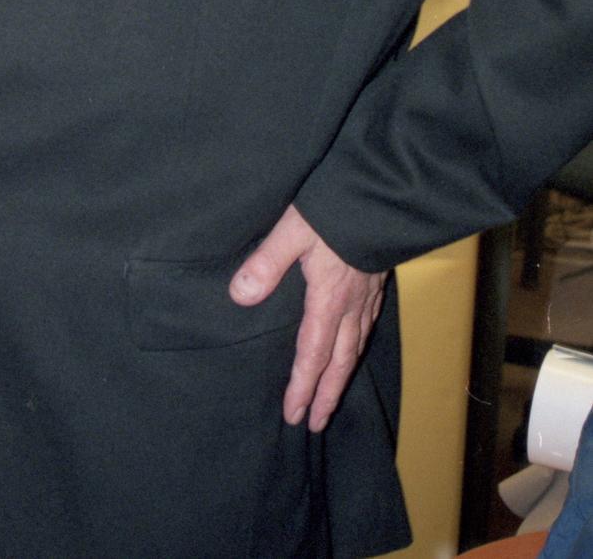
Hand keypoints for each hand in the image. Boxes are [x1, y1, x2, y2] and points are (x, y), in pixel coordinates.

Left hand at [229, 203, 385, 431]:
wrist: (379, 195)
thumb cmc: (333, 210)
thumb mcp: (292, 230)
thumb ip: (266, 263)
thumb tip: (239, 296)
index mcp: (328, 299)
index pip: (313, 354)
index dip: (302, 386)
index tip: (294, 415)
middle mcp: (351, 305)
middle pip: (340, 361)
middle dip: (327, 395)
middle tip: (316, 423)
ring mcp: (368, 295)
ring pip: (356, 346)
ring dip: (343, 375)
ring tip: (333, 396)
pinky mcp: (377, 281)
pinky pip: (369, 326)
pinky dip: (358, 345)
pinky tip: (355, 344)